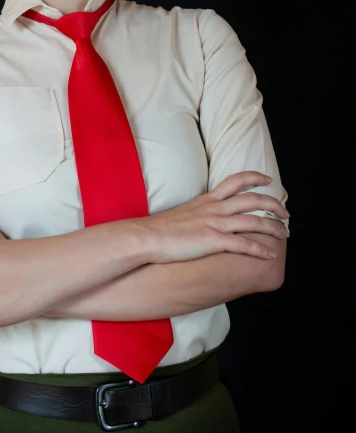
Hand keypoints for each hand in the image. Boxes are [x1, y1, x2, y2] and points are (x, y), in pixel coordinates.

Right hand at [141, 171, 289, 263]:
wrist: (147, 237)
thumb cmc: (160, 229)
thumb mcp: (182, 213)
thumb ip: (198, 213)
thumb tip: (204, 219)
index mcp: (208, 200)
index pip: (236, 181)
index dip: (255, 178)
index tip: (269, 181)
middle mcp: (214, 208)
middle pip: (252, 200)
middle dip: (273, 205)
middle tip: (286, 213)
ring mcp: (215, 224)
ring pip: (254, 221)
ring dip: (273, 228)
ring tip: (285, 234)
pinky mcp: (213, 241)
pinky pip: (243, 245)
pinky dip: (260, 249)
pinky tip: (270, 255)